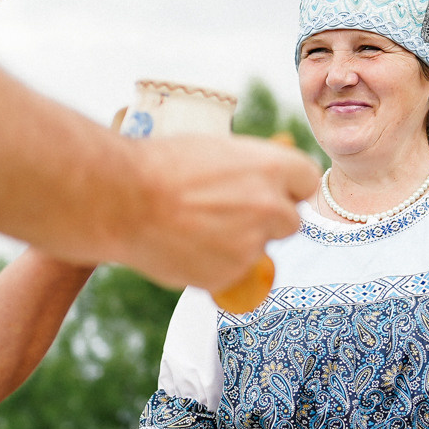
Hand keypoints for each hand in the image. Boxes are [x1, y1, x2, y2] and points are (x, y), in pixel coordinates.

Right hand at [117, 135, 317, 291]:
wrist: (122, 199)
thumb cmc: (161, 166)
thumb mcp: (216, 152)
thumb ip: (248, 171)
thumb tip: (262, 181)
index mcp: (272, 166)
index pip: (307, 181)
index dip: (288, 188)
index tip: (270, 191)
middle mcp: (271, 206)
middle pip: (291, 221)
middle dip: (267, 221)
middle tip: (229, 215)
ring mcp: (253, 244)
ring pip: (260, 250)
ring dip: (239, 245)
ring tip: (195, 229)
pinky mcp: (231, 275)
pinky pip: (233, 274)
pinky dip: (215, 267)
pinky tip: (185, 247)